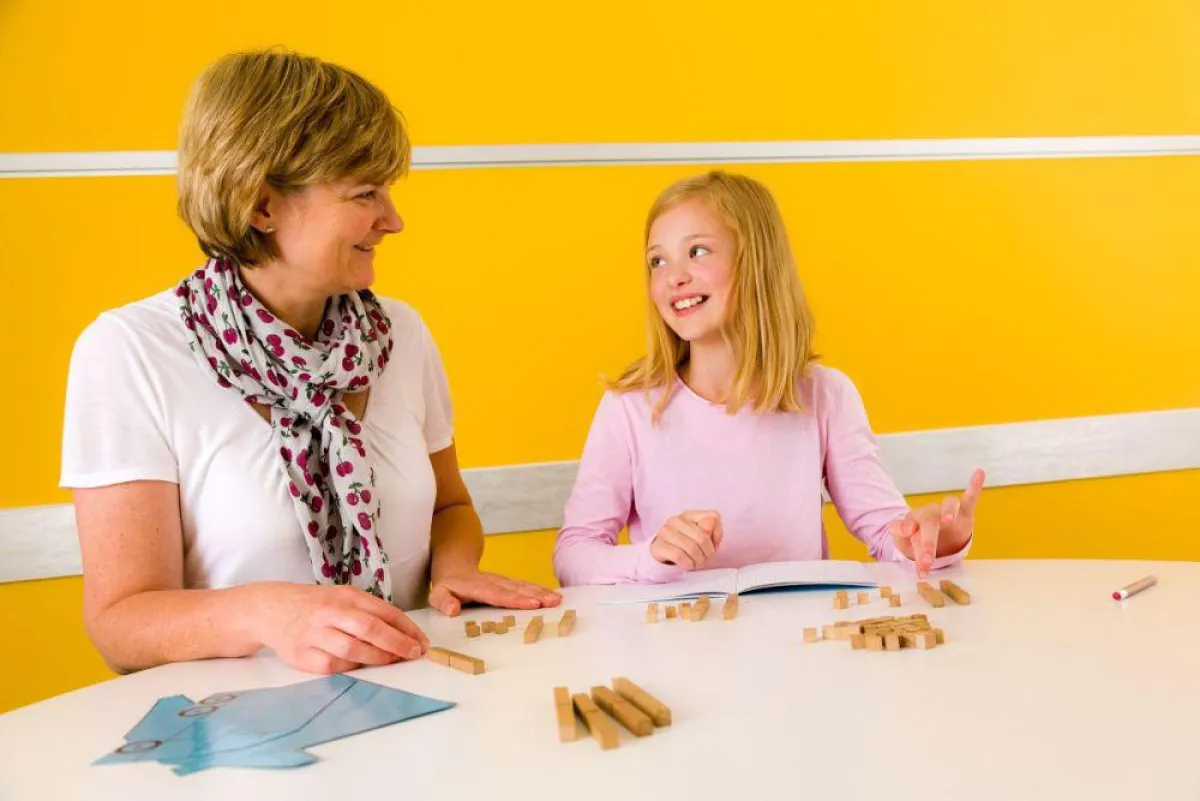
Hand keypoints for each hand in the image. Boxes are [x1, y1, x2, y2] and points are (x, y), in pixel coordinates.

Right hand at [250, 583, 428, 673]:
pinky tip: (359, 667)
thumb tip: (403, 633)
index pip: (383, 611)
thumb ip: (369, 611)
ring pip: (352, 649)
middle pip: (370, 628)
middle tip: (414, 654)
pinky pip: (332, 666)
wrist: (271, 609)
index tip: (421, 641)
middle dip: (397, 643)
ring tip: (392, 661)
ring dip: (377, 658)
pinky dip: (350, 668)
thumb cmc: (316, 605)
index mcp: (345, 596)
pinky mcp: (301, 655)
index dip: (406, 628)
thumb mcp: (343, 597)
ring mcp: (314, 634)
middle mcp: (330, 612)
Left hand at [429, 570, 562, 615]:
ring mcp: (502, 581)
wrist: (454, 565)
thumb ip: (443, 602)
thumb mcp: (437, 595)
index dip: (514, 599)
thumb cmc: (446, 586)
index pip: (497, 594)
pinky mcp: (508, 582)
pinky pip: (526, 586)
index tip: (531, 604)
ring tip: (557, 599)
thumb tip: (452, 610)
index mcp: (477, 587)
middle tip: (551, 602)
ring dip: (541, 592)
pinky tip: (553, 594)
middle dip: (535, 595)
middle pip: (516, 589)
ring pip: (524, 586)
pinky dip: (540, 589)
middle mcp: (493, 582)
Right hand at [650, 510, 722, 569]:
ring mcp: (665, 531)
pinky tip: (687, 565)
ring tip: (696, 563)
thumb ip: (713, 531)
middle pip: (702, 537)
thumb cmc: (688, 546)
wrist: (663, 555)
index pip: (712, 519)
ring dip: (698, 560)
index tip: (711, 546)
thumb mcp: (705, 538)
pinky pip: (679, 555)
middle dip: (707, 553)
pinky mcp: (658, 545)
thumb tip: (708, 530)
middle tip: (705, 559)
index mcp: (690, 514)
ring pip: (691, 547)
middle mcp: (676, 520)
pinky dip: (687, 564)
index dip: (716, 536)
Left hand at [889, 469, 984, 577]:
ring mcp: (948, 512)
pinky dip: (975, 487)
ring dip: (949, 511)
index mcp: (914, 520)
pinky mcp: (964, 514)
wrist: (935, 544)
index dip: (906, 527)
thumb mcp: (906, 542)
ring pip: (949, 505)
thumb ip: (900, 536)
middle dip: (928, 543)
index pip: (909, 524)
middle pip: (929, 522)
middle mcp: (931, 513)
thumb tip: (895, 528)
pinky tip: (979, 473)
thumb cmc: (918, 540)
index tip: (905, 532)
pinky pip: (970, 498)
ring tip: (948, 520)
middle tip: (927, 561)